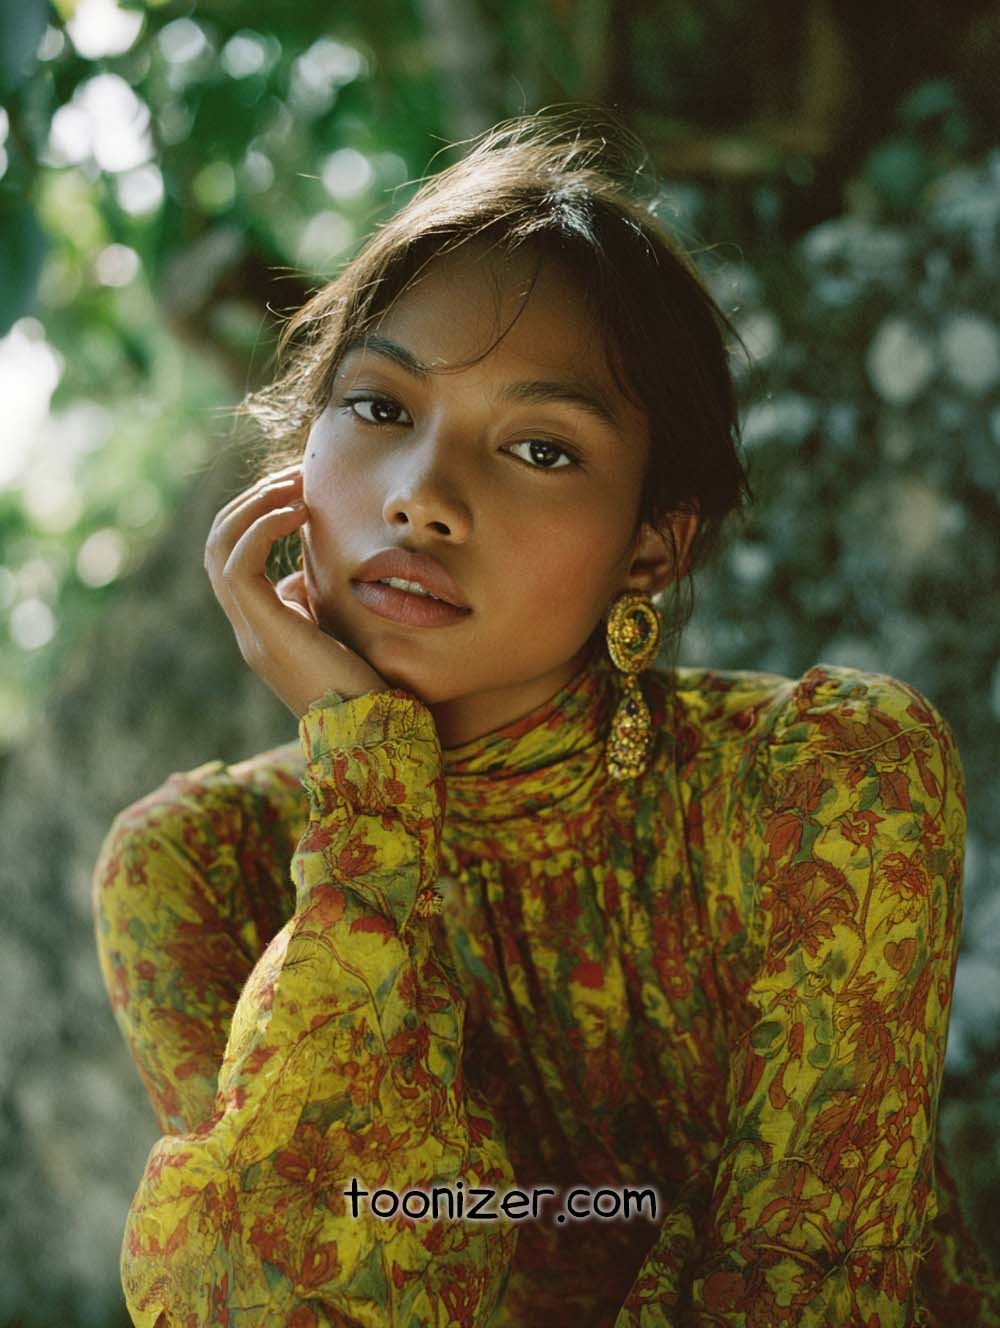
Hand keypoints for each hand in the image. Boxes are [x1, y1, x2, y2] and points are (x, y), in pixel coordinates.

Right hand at [204, 464, 388, 717]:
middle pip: (218, 546)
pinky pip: (239, 565)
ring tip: (294, 486)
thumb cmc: (371, 689)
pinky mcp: (266, 633)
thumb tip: (302, 574)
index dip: (258, 516)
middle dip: (251, 502)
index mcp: (264, 628)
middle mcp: (249, 630)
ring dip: (254, 507)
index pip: (234, 558)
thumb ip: (315, 605)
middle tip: (294, 477)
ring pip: (219, 550)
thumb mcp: (338, 635)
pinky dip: (262, 528)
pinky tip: (298, 513)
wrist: (375, 736)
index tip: (299, 490)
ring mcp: (252, 633)